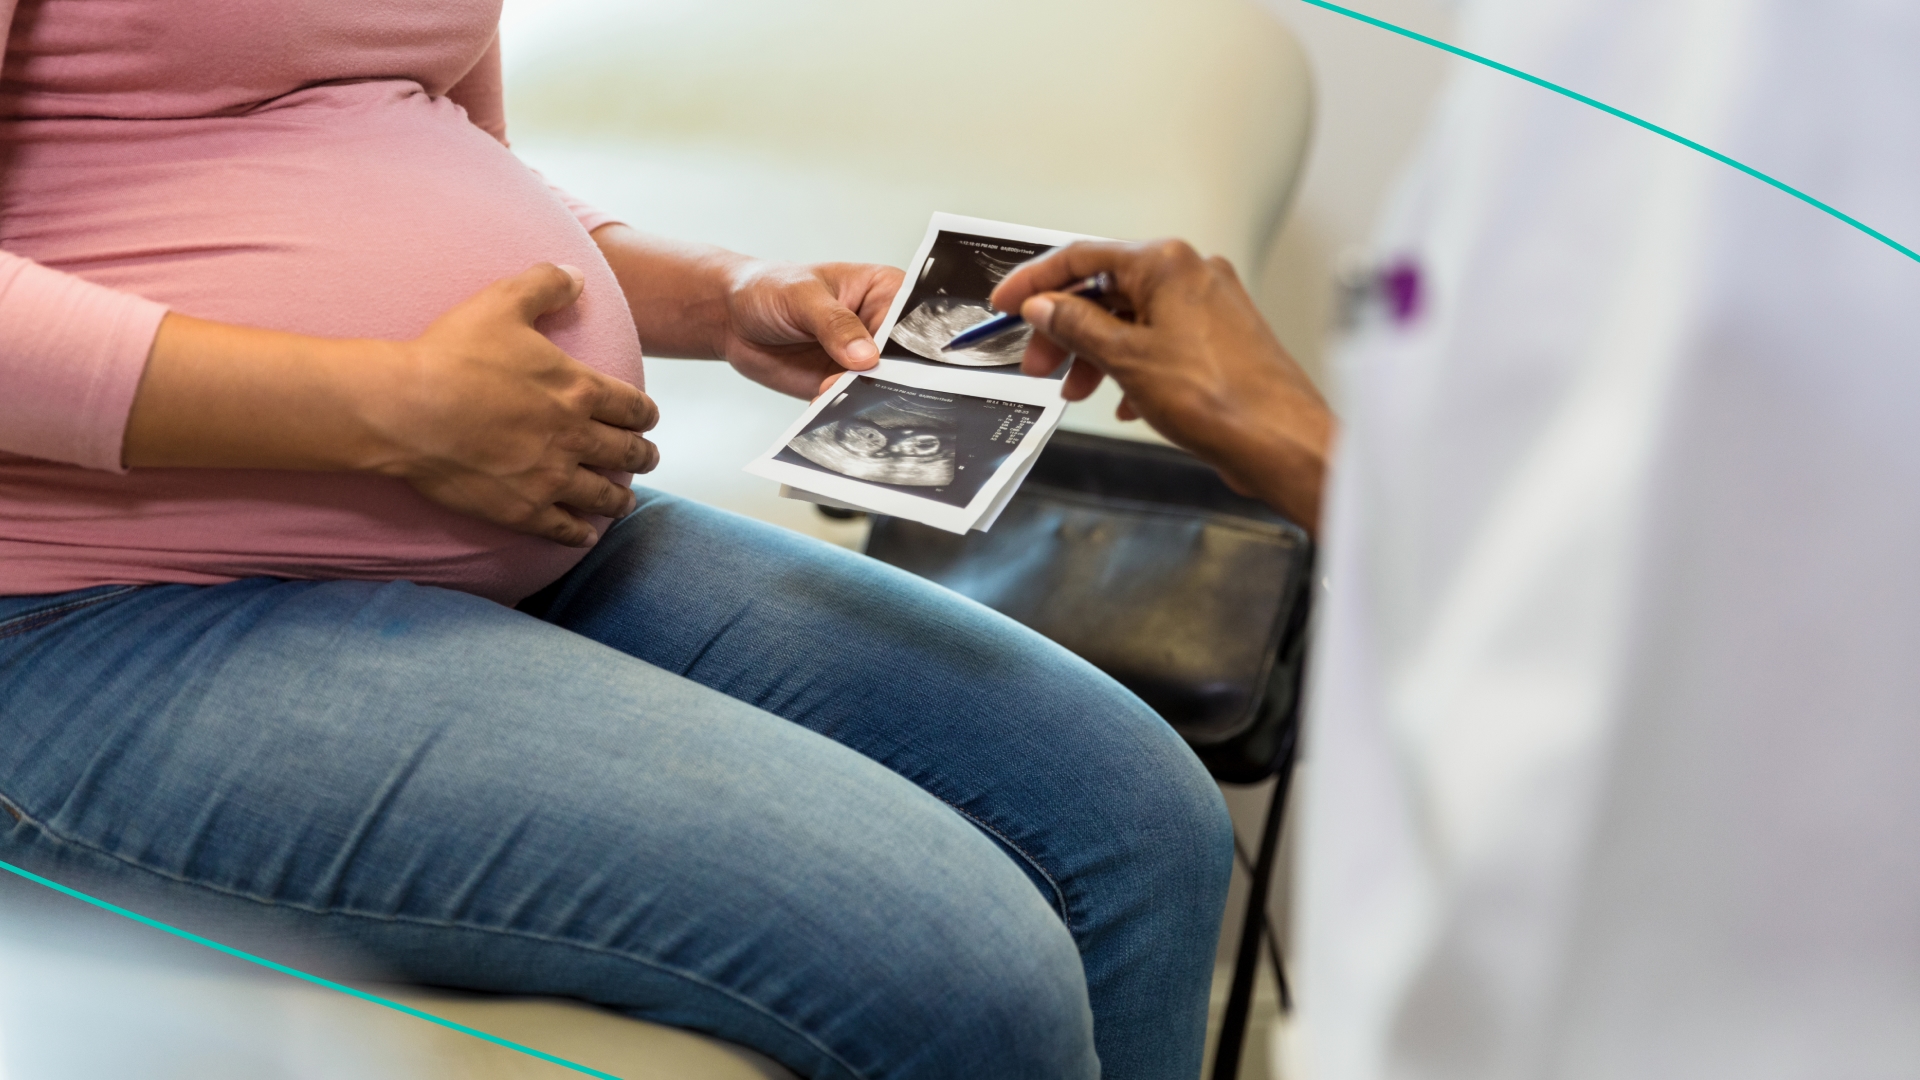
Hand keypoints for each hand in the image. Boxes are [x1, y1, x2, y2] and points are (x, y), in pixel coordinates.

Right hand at [365, 263, 659, 546]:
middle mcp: (575, 437)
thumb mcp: (502, 301)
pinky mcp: (523, 509)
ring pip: (604, 495)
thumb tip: (576, 275)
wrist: (406, 409)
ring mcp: (551, 478)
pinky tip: (585, 534)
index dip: (645, 414)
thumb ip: (545, 285)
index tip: (647, 420)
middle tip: (647, 458)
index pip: (634, 408)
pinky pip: (564, 529)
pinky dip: (580, 532)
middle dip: (642, 455)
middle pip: (628, 452)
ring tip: (624, 500)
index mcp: (579, 390)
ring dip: (619, 498)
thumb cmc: (452, 353)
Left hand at [717, 260, 903, 396]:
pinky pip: (852, 402)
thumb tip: (864, 355)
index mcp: (884, 291)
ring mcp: (863, 359)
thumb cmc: (769, 288)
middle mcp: (880, 326)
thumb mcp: (802, 296)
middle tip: (867, 382)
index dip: (914, 340)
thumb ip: (835, 324)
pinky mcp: (842, 384)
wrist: (732, 318)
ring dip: (863, 395)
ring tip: (834, 390)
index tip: (900, 359)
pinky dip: (843, 408)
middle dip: (889, 375)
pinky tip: (826, 403)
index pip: (911, 318)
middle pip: (903, 358)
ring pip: (880, 385)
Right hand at [990, 240, 1334, 533]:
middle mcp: (1192, 274)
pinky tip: (1122, 401)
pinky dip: (1131, 366)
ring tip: (1077, 390)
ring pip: (1132, 319)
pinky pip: (1159, 342)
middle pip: (1107, 290)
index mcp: (1167, 264)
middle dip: (1066, 328)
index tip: (1006, 302)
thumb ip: (1077, 326)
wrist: (1280, 440)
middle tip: (1038, 362)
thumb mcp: (1125, 359)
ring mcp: (1210, 306)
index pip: (1083, 257)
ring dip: (1096, 352)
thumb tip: (1045, 306)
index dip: (1036, 282)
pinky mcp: (1220, 339)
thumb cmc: (1221, 398)